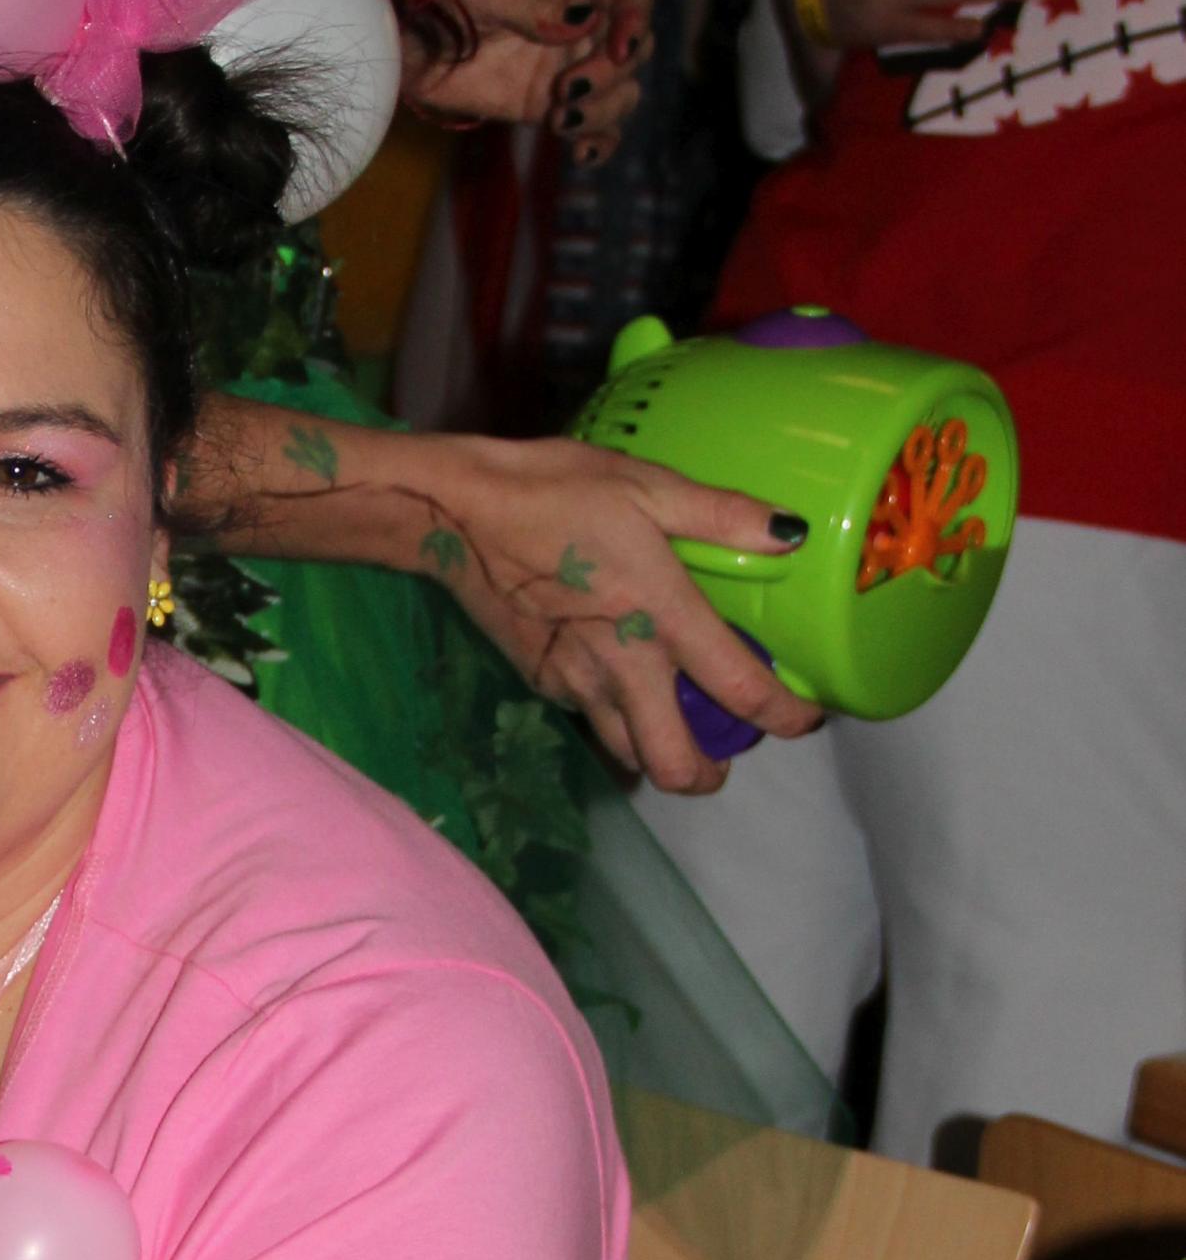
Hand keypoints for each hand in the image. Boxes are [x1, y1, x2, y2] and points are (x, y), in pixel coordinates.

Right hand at [387, 426, 821, 791]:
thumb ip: (723, 515)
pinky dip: (616, 720)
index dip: (786, 716)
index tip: (805, 717)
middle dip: (709, 773)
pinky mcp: (541, 684)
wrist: (454, 515)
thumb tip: (792, 534)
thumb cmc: (554, 491)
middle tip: (724, 748)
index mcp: (662, 617)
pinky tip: (620, 682)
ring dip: (660, 756)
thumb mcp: (647, 486)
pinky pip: (591, 721)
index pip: (740, 692)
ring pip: (629, 757)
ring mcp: (577, 685)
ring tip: (675, 725)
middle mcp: (624, 668)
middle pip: (676, 766)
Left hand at [405, 0, 651, 164]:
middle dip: (611, 73)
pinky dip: (599, 143)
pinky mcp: (555, 103)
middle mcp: (584, 18)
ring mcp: (573, 63)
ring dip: (603, 109)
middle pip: (636, 47)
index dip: (636, 18)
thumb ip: (530, 3)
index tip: (621, 49)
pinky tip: (580, 152)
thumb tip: (582, 20)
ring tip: (559, 118)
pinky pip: (597, 127)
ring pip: (623, 90)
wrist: (406, 41)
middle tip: (566, 90)